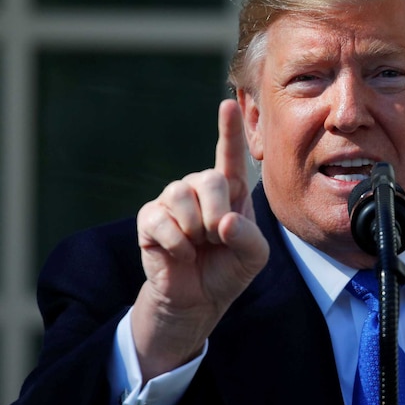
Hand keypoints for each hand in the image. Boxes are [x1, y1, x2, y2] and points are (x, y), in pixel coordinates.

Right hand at [131, 98, 268, 379]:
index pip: (229, 154)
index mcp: (230, 190)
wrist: (198, 301)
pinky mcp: (149, 219)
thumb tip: (222, 223)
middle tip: (217, 237)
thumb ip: (249, 237)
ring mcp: (171, 201)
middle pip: (208, 178)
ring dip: (195, 229)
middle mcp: (199, 188)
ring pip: (181, 195)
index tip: (227, 103)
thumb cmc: (228, 271)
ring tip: (199, 246)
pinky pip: (161, 220)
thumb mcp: (254, 257)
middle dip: (217, 212)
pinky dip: (178, 243)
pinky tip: (182, 254)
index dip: (229, 129)